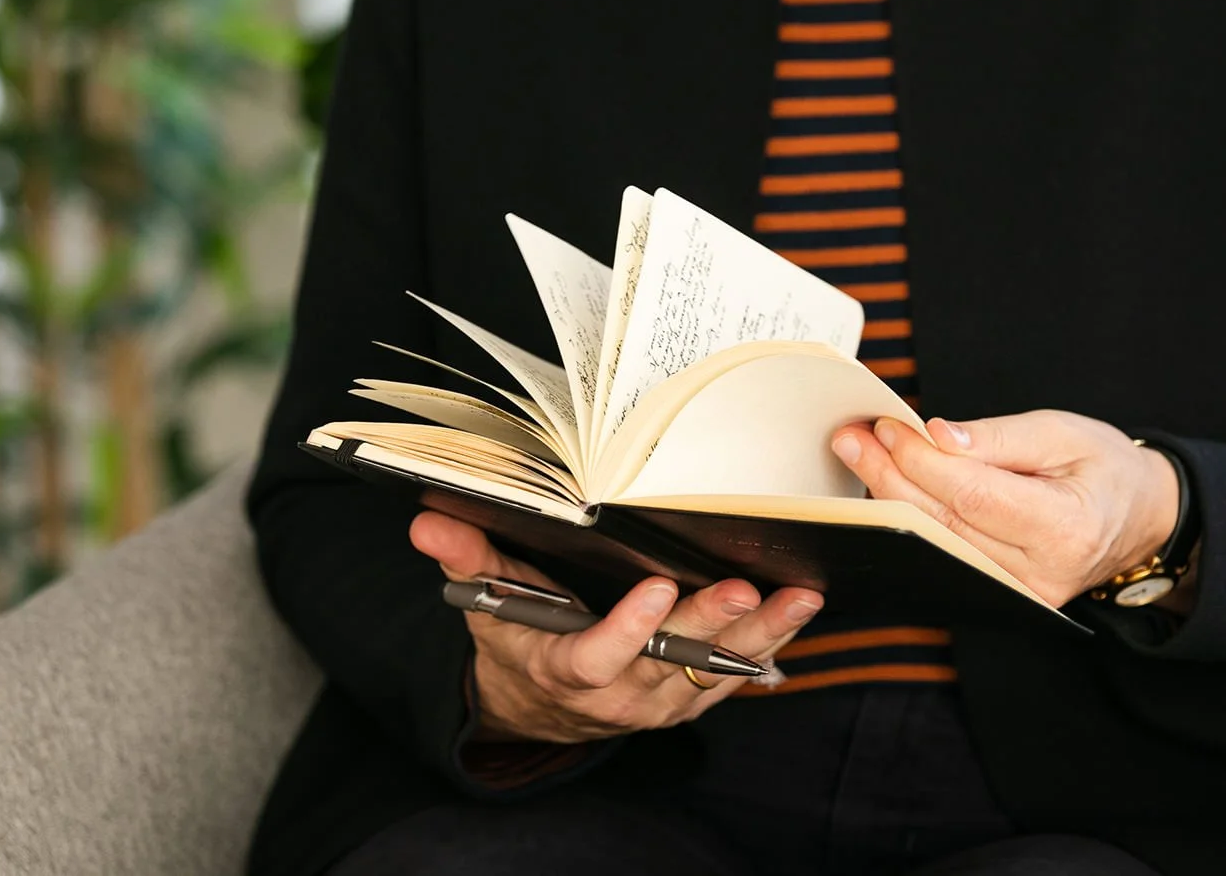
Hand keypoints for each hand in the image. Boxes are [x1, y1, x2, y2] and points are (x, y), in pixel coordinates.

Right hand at [409, 511, 822, 743]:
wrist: (540, 705)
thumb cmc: (519, 640)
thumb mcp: (487, 603)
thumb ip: (466, 561)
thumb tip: (426, 521)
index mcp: (567, 670)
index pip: (599, 657)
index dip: (630, 630)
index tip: (659, 589)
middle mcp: (620, 694)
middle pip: (671, 663)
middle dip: (711, 626)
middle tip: (744, 587)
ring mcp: (660, 701)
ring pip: (714, 671)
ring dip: (759, 636)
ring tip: (799, 597)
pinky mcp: (689, 699)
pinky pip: (734, 677)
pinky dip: (769, 647)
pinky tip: (799, 612)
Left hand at [831, 410, 1179, 606]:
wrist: (1140, 518)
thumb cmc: (1103, 469)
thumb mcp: (1063, 433)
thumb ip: (998, 438)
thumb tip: (937, 436)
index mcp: (1066, 527)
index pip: (973, 495)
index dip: (922, 461)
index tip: (887, 427)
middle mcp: (1041, 573)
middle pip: (943, 523)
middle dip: (890, 476)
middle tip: (852, 439)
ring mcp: (1019, 593)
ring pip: (935, 542)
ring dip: (891, 497)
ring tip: (859, 455)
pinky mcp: (1002, 595)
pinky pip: (944, 555)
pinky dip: (913, 520)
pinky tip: (887, 488)